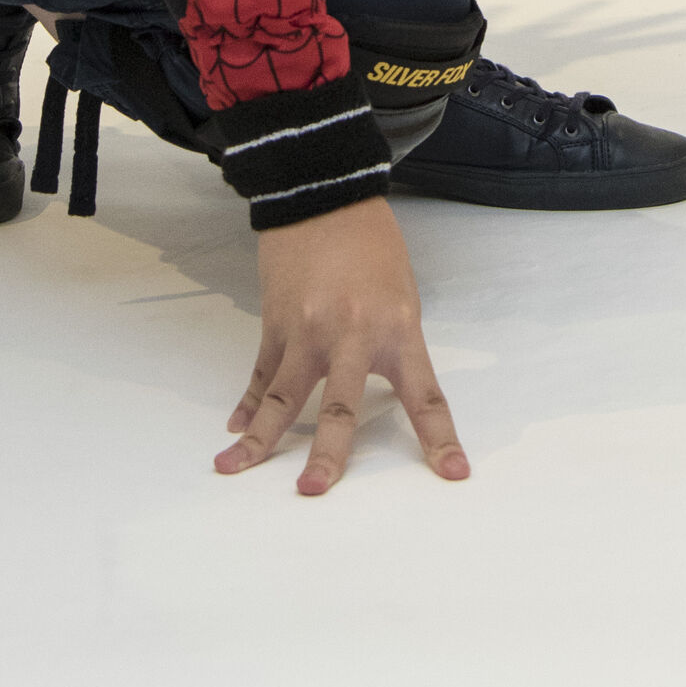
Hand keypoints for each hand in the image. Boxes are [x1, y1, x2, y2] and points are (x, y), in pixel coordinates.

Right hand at [216, 195, 469, 496]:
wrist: (324, 195)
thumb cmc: (373, 246)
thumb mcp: (402, 295)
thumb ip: (393, 346)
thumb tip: (381, 393)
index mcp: (397, 328)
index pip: (424, 395)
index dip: (439, 439)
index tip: (453, 474)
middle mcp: (351, 334)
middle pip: (338, 405)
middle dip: (327, 453)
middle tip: (315, 491)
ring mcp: (307, 329)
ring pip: (281, 394)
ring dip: (259, 438)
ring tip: (232, 468)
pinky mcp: (276, 321)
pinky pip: (261, 371)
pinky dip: (249, 403)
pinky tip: (237, 430)